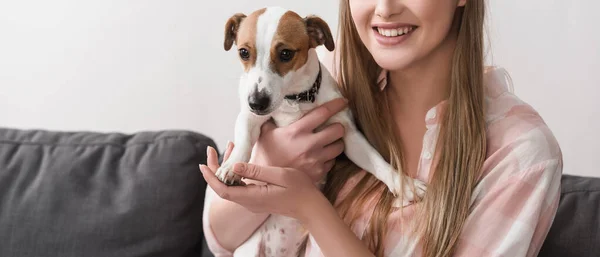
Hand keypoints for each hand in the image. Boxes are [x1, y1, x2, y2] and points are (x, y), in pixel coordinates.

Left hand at [200, 160, 322, 221]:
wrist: (310, 206)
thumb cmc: (299, 190)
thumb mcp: (279, 175)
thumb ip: (256, 171)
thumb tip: (235, 165)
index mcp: (252, 197)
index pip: (223, 190)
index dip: (211, 178)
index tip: (202, 164)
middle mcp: (249, 202)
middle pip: (224, 188)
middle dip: (214, 170)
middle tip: (211, 151)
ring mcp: (253, 202)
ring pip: (231, 187)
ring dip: (225, 170)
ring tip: (227, 148)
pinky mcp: (258, 199)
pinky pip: (240, 188)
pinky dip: (235, 174)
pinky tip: (238, 161)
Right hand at [250, 98, 346, 183]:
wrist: (265, 184)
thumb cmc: (263, 156)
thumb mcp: (265, 134)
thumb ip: (273, 120)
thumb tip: (273, 107)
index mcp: (297, 131)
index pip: (323, 113)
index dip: (336, 105)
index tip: (343, 101)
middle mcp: (310, 144)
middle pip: (338, 130)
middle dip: (338, 127)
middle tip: (334, 126)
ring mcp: (316, 160)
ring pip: (339, 147)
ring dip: (336, 143)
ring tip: (330, 142)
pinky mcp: (319, 173)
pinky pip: (332, 162)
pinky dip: (329, 158)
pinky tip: (321, 157)